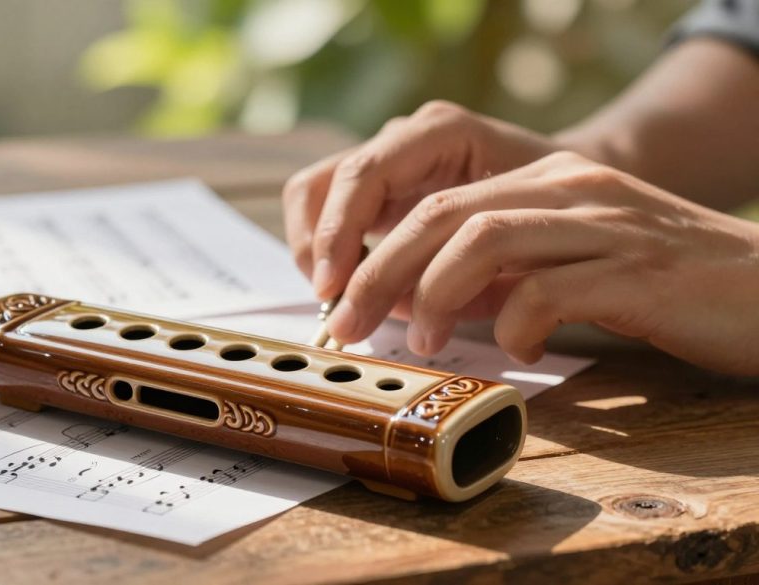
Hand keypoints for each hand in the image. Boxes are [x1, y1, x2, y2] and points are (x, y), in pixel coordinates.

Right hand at [282, 100, 558, 297]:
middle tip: (334, 308)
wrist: (573, 196)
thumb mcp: (521, 244)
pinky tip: (352, 288)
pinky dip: (331, 254)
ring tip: (342, 301)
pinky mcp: (379, 188)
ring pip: (313, 197)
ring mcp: (386, 158)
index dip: (338, 234)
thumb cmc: (552, 219)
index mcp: (442, 133)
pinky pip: (330, 214)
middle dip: (318, 251)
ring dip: (317, 254)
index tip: (334, 288)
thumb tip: (395, 305)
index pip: (363, 175)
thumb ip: (460, 269)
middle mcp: (405, 137)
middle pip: (322, 184)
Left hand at [324, 151, 758, 375]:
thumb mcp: (572, 264)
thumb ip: (507, 269)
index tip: (344, 301)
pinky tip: (520, 351)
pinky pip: (552, 288)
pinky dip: (517, 322)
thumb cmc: (665, 286)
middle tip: (345, 325)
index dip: (379, 251)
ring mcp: (605, 225)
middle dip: (382, 272)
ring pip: (486, 237)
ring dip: (434, 294)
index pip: (438, 203)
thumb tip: (426, 300)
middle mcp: (570, 191)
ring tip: (421, 341)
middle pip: (444, 215)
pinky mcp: (639, 270)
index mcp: (548, 184)